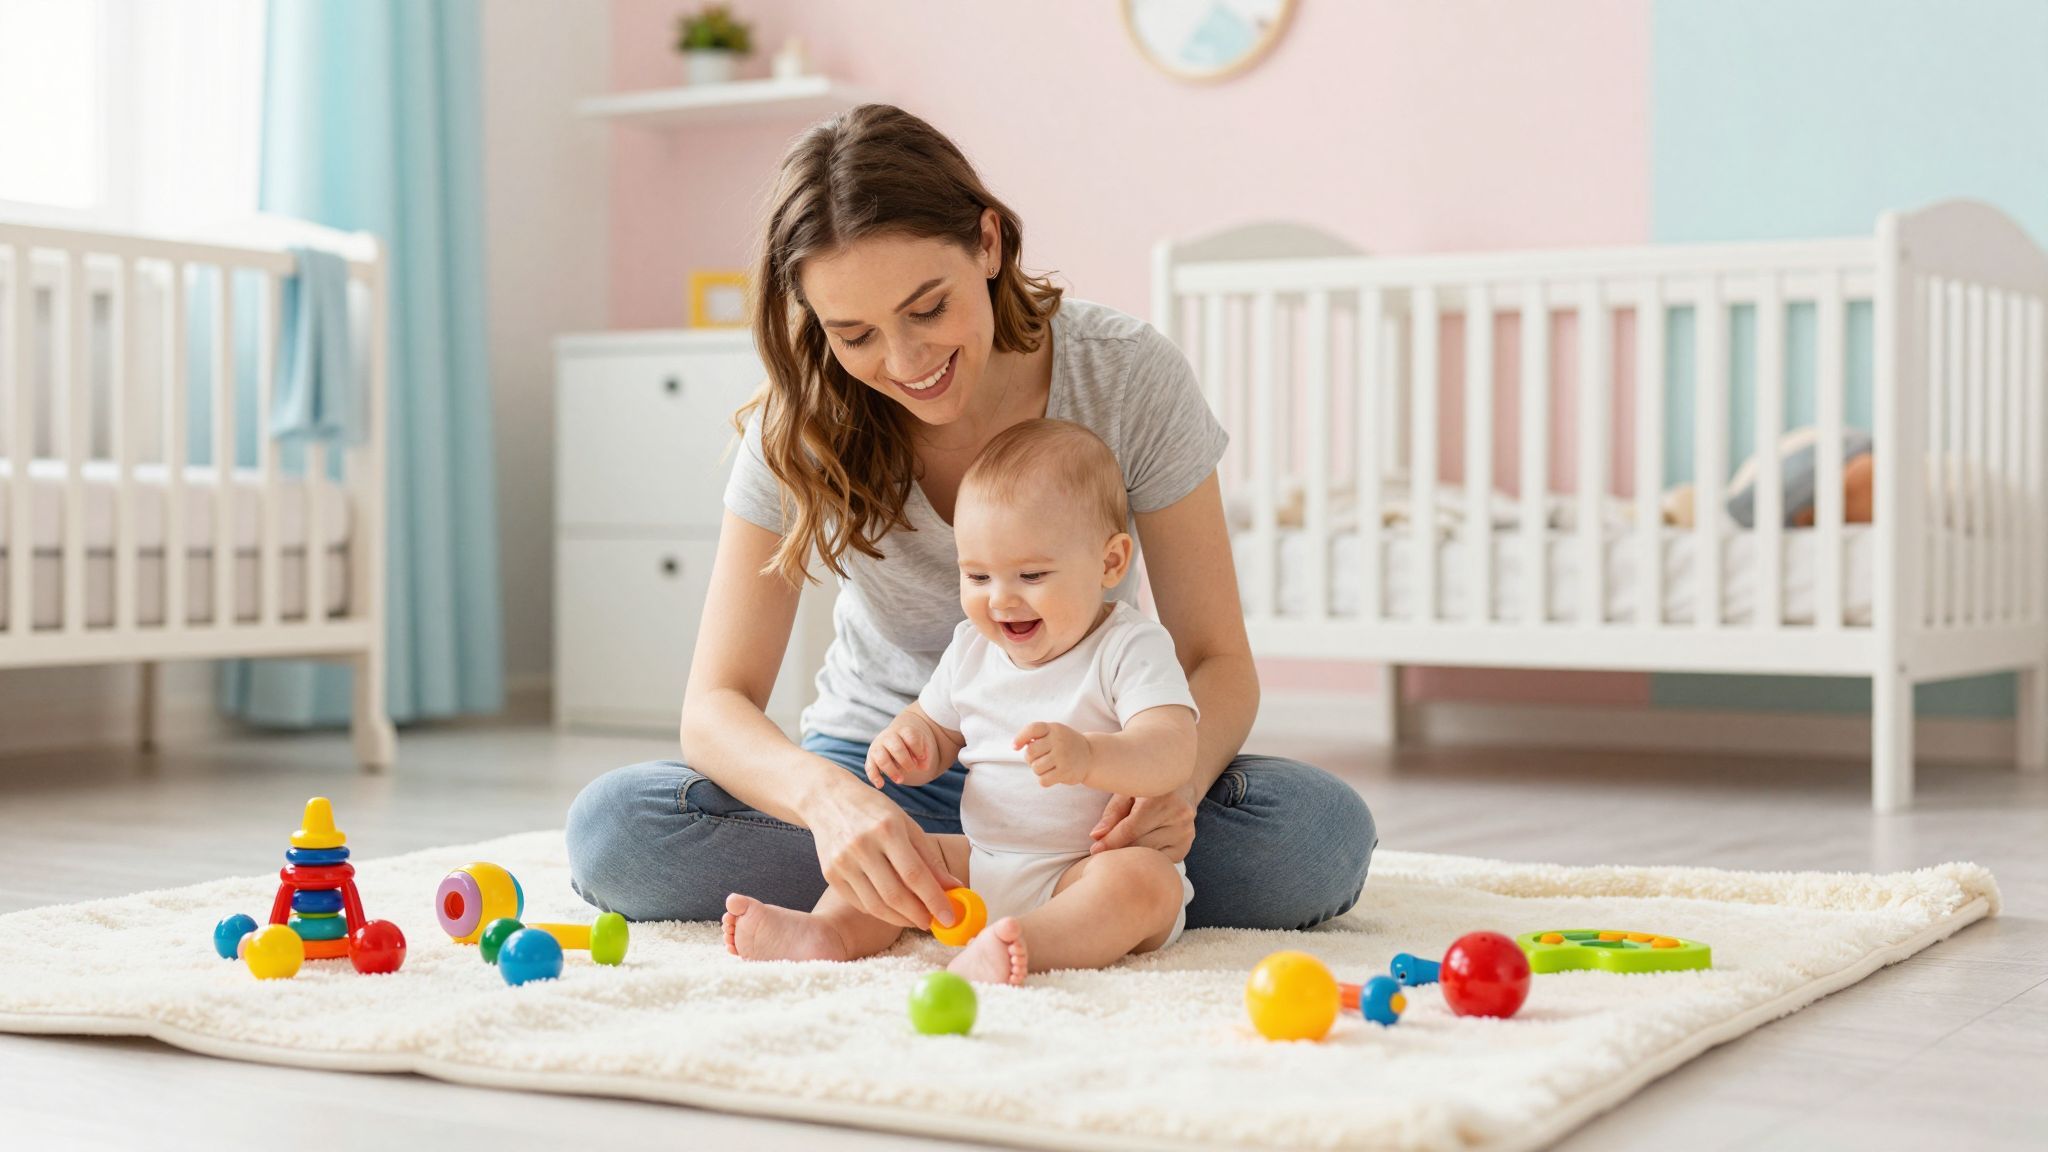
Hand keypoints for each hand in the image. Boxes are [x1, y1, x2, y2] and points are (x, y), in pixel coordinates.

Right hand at [809, 769, 964, 929]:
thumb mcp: (907, 825)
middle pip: (894, 894)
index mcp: (886, 829)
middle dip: (918, 915)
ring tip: (916, 919)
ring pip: (876, 905)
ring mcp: (842, 862)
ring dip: (901, 919)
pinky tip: (893, 910)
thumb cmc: (874, 811)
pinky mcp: (830, 875)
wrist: (827, 800)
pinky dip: (880, 911)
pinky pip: (860, 903)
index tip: (949, 918)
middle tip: (934, 923)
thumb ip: (929, 858)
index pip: (914, 874)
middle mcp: (862, 846)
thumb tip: (953, 887)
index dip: (934, 900)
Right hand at [866, 719, 939, 788]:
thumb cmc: (912, 744)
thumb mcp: (921, 746)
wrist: (897, 737)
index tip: (923, 758)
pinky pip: (869, 767)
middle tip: (912, 769)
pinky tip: (881, 785)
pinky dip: (874, 776)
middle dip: (905, 760)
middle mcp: (889, 737)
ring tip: (900, 780)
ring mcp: (878, 747)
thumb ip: (924, 755)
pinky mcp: (871, 759)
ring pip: (881, 757)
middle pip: (896, 747)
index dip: (918, 749)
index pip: (910, 737)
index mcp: (903, 731)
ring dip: (891, 770)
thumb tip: (924, 767)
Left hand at [1014, 721, 1093, 787]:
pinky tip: (1053, 774)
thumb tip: (1015, 745)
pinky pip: (1043, 780)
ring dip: (1038, 770)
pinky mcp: (1065, 772)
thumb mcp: (1053, 733)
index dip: (1020, 738)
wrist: (1090, 756)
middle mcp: (1058, 741)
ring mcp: (1062, 756)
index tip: (1014, 747)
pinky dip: (1044, 780)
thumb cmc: (1065, 744)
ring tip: (1048, 766)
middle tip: (1039, 759)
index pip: (1033, 729)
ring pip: (1035, 768)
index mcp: (1053, 728)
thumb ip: (1036, 736)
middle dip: (1030, 758)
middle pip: (1030, 752)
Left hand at [1089, 790, 1196, 861]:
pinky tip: (1136, 855)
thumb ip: (1112, 813)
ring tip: (1116, 855)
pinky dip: (1145, 859)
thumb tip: (1096, 836)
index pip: (1130, 829)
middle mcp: (1178, 816)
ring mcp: (1185, 833)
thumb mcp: (1127, 791)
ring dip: (1131, 857)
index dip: (1110, 841)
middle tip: (1101, 855)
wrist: (1179, 786)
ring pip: (1150, 855)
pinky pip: (1159, 860)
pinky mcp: (1185, 846)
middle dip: (1118, 851)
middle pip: (1140, 844)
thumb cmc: (1146, 787)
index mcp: (1161, 797)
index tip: (1094, 851)